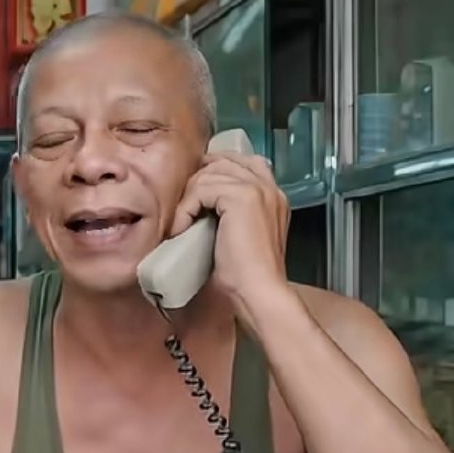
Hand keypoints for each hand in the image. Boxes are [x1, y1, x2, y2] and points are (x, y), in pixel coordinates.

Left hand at [168, 151, 289, 305]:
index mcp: (272, 195)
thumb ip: (228, 214)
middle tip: (182, 210)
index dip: (213, 172)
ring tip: (181, 224)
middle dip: (197, 182)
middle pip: (222, 162)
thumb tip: (199, 205)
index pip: (241, 163)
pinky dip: (187, 208)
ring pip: (209, 174)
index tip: (192, 195)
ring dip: (188, 199)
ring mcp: (258, 189)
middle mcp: (268, 187)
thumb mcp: (238, 236)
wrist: (258, 290)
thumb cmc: (246, 275)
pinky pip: (203, 188)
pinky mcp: (243, 197)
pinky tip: (183, 229)